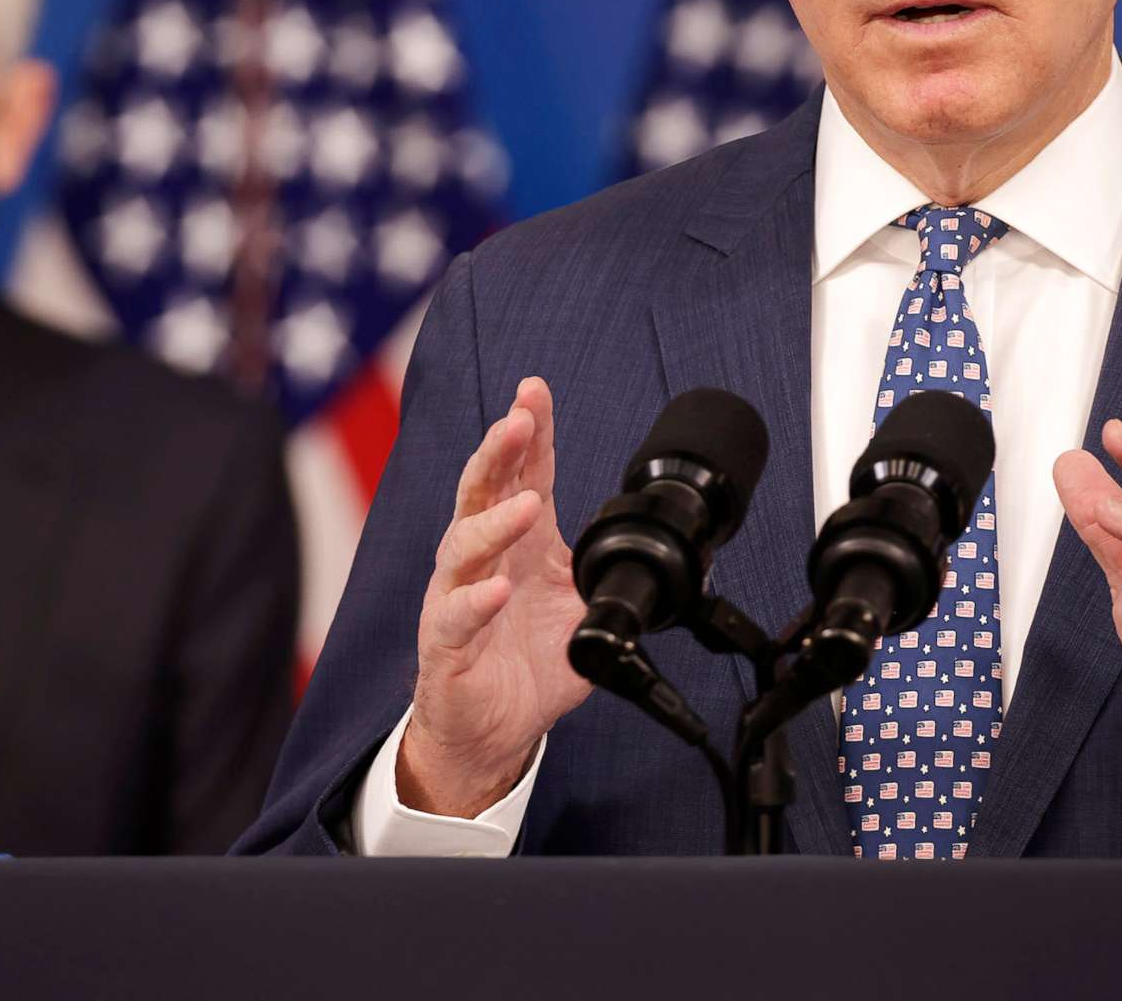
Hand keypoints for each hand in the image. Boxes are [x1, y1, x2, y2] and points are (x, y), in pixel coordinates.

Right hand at [396, 376, 591, 817]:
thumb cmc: (528, 664)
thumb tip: (676, 558)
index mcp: (517, 543)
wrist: (493, 731)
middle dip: (498, 453)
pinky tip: (494, 592)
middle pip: (480, 492)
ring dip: (493, 523)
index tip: (536, 390)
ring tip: (525, 507)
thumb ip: (610, 574)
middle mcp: (481, 561)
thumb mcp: (584, 610)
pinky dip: (473, 603)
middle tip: (518, 420)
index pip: (520, 474)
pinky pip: (454, 618)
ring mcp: (456, 599)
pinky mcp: (445, 646)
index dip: (529, 433)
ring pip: (463, 547)